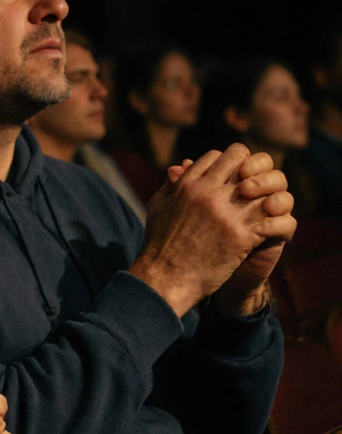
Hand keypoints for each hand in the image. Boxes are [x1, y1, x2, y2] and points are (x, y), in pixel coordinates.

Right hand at [133, 144, 288, 316]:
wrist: (164, 278)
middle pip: (242, 159)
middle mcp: (207, 191)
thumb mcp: (158, 207)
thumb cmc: (158, 244)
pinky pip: (272, 218)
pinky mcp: (241, 234)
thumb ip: (170, 185)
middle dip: (250, 171)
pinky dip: (274, 222)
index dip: (227, 165)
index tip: (231, 180)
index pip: (217, 156)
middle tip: (252, 190)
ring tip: (263, 210)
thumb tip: (177, 168)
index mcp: (187, 183)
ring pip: (263, 185)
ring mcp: (226, 211)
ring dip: (266, 196)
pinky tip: (268, 231)